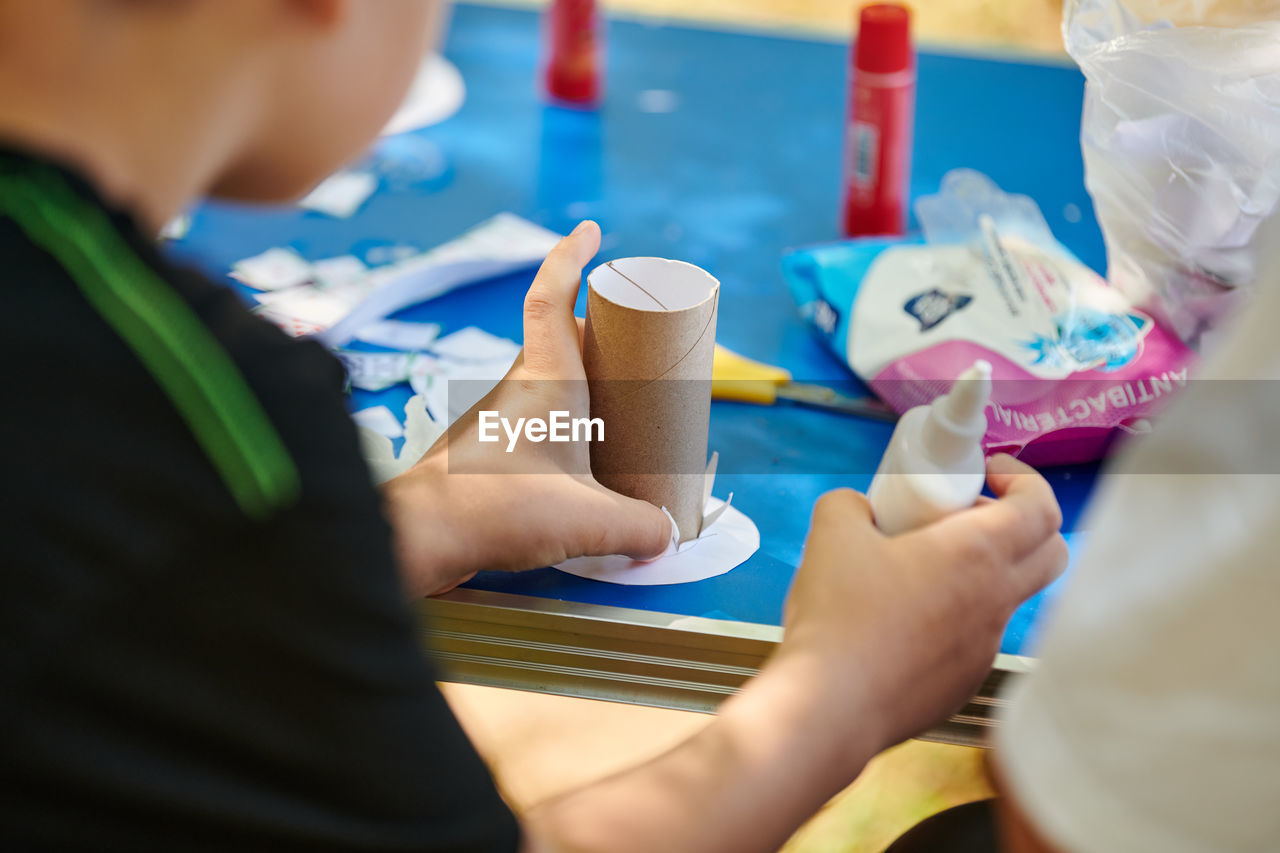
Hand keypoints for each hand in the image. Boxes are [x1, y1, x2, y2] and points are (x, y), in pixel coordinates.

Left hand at [382, 221, 671, 595]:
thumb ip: (641, 528)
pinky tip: (576, 459)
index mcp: (546, 379)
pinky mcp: (484, 450)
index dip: (568, 257)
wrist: (420, 534)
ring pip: (543, 379)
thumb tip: (667, 535)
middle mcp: (517, 386)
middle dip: (597, 331)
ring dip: (577, 381)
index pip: (551, 297)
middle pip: (557, 337)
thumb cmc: (499, 507)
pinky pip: (531, 416)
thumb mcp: (590, 522)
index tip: (588, 231)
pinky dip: (558, 421)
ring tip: (616, 407)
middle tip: (631, 342)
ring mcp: (496, 417)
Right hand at [775, 454, 1067, 761]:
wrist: (830, 706)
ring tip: (917, 571)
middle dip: (1022, 523)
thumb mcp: (832, 535)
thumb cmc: (840, 616)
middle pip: (1052, 552)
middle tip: (967, 515)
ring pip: (1007, 598)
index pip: (1042, 507)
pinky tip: (899, 625)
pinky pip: (974, 639)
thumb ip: (849, 505)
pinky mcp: (964, 683)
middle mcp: (996, 601)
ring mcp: (985, 648)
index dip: (1024, 479)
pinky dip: (953, 618)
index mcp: (977, 554)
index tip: (987, 472)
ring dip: (980, 573)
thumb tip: (857, 508)